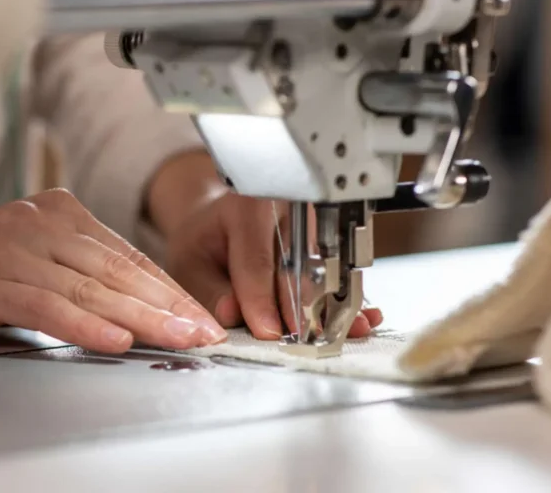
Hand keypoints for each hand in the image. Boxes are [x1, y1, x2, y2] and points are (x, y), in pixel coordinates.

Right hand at [0, 189, 227, 352]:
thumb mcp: (29, 261)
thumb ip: (75, 276)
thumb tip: (135, 311)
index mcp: (58, 215)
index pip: (126, 256)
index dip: (168, 290)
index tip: (201, 317)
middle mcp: (41, 224)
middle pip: (117, 270)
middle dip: (167, 305)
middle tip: (205, 331)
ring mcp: (14, 249)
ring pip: (89, 286)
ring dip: (139, 316)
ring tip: (178, 337)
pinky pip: (45, 305)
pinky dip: (83, 324)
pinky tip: (113, 339)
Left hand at [165, 193, 382, 338]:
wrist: (222, 222)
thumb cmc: (205, 242)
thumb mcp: (190, 263)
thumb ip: (208, 289)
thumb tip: (231, 313)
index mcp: (247, 206)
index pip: (256, 259)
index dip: (261, 298)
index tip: (267, 330)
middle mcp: (288, 210)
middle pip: (297, 268)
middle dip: (299, 310)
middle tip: (302, 344)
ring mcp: (313, 225)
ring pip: (321, 274)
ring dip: (329, 310)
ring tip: (338, 336)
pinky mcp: (327, 243)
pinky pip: (336, 277)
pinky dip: (344, 303)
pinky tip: (360, 319)